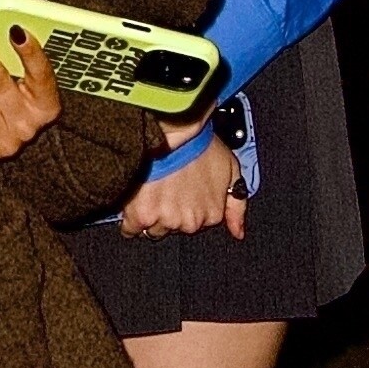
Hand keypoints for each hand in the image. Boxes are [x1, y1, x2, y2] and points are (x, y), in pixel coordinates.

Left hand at [0, 24, 60, 159]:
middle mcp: (30, 124)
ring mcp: (10, 140)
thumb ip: (19, 61)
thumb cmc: (22, 104)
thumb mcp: (28, 83)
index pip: (41, 75)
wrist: (17, 143)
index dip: (30, 52)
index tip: (15, 30)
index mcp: (48, 105)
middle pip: (3, 86)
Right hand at [120, 129, 245, 239]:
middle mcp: (190, 222)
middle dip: (168, 213)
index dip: (186, 207)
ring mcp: (165, 221)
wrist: (172, 134)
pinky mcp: (141, 217)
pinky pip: (130, 229)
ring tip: (149, 192)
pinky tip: (133, 204)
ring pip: (152, 230)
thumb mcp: (231, 170)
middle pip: (174, 228)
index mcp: (211, 214)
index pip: (197, 223)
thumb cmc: (200, 145)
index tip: (180, 192)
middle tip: (165, 189)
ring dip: (149, 216)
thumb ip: (236, 205)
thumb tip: (238, 233)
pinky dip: (130, 219)